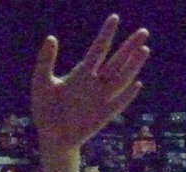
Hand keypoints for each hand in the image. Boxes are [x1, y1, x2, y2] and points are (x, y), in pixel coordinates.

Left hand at [31, 15, 149, 154]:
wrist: (50, 139)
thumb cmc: (45, 111)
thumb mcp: (41, 83)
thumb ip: (45, 61)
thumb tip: (51, 37)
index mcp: (82, 73)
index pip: (98, 49)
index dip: (106, 34)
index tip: (115, 18)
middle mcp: (96, 83)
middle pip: (116, 61)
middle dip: (129, 47)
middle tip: (143, 31)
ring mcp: (101, 99)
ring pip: (121, 79)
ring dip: (133, 66)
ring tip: (144, 49)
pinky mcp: (103, 116)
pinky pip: (118, 104)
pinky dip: (127, 96)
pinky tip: (136, 84)